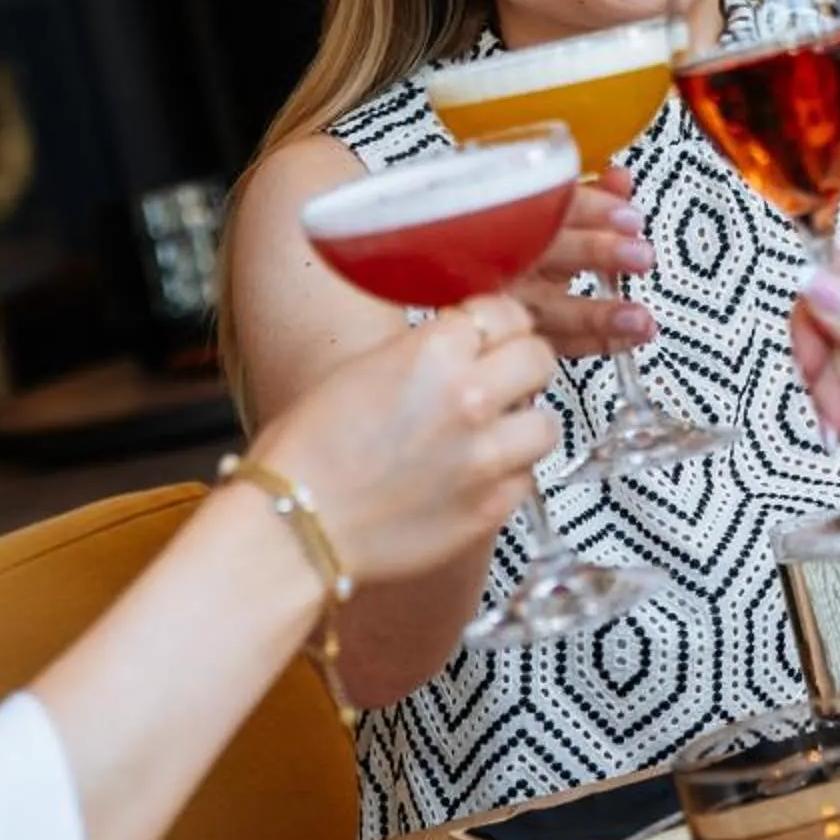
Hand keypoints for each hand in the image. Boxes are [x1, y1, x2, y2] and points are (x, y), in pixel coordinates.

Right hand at [249, 299, 558, 581]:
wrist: (293, 526)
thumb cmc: (307, 451)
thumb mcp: (362, 369)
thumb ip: (425, 352)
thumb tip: (466, 346)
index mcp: (433, 351)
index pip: (507, 312)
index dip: (501, 324)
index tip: (494, 335)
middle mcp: (468, 397)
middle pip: (539, 359)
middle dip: (523, 366)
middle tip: (504, 380)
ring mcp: (485, 456)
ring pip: (546, 423)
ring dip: (523, 425)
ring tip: (492, 434)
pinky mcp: (490, 508)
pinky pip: (526, 479)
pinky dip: (507, 477)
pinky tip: (472, 478)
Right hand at [511, 161, 657, 355]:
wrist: (470, 287)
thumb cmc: (517, 242)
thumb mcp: (544, 214)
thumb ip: (581, 197)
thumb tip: (620, 178)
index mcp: (503, 219)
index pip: (544, 206)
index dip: (589, 209)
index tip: (629, 217)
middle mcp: (500, 261)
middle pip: (543, 254)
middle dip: (595, 253)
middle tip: (642, 256)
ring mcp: (506, 304)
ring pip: (548, 311)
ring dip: (598, 316)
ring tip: (640, 318)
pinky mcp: (517, 337)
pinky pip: (556, 343)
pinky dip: (597, 341)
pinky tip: (632, 337)